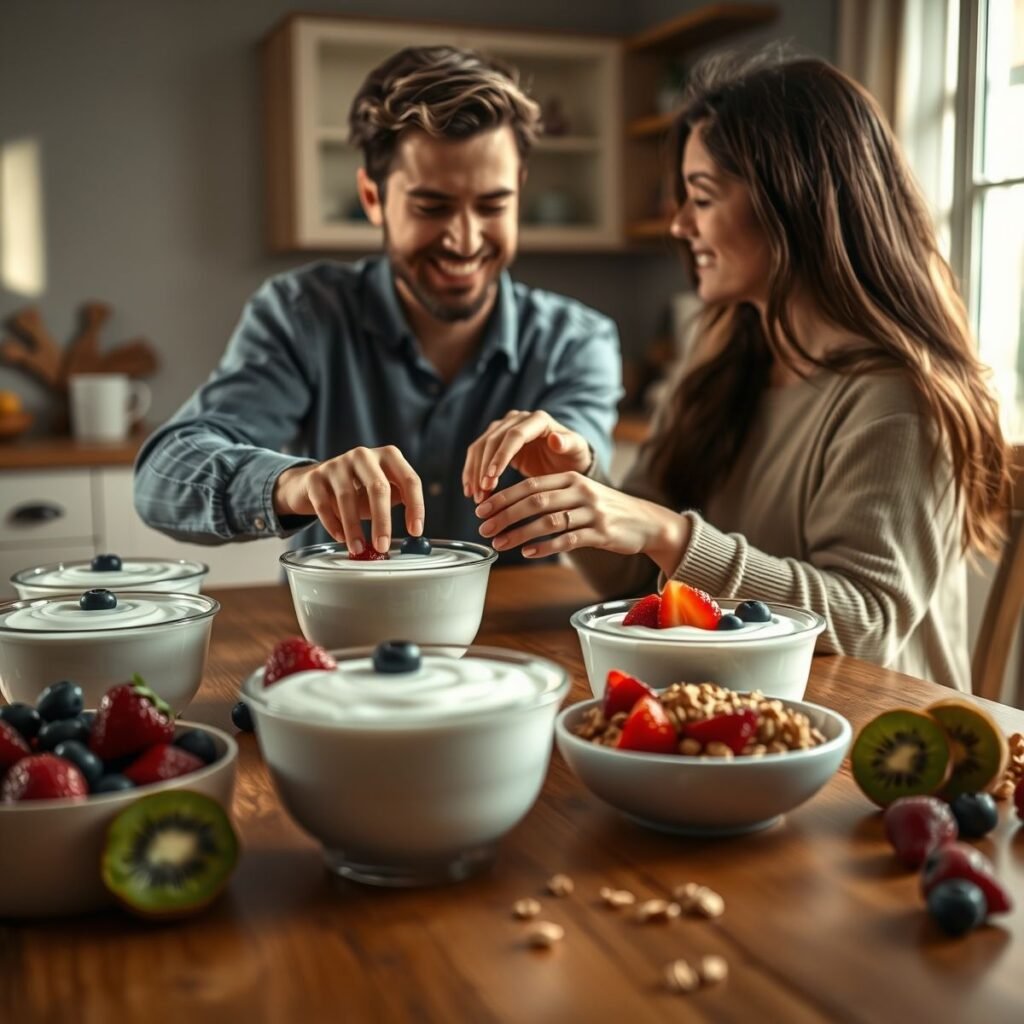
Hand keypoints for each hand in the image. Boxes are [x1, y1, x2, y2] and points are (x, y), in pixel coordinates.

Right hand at [273, 446, 424, 554]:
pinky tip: (341, 538)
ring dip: (354, 528)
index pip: (409, 479)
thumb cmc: (357, 490)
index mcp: (389, 456)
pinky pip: (324, 504)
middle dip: (382, 521)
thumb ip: (398, 501)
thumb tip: (414, 529)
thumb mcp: (383, 493)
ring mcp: (338, 464)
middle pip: (378, 487)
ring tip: (358, 548)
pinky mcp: (315, 477)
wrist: (315, 483)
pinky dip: (333, 524)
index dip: (415, 506)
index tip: (415, 531)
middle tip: (382, 546)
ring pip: (347, 497)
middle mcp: (364, 455)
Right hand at [462, 410, 590, 501]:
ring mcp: (504, 427)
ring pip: (481, 447)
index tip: (491, 478)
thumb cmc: (573, 456)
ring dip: (475, 472)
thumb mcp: (576, 452)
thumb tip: (556, 439)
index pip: (514, 436)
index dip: (501, 456)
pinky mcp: (496, 439)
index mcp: (538, 420)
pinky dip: (472, 472)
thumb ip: (568, 444)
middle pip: (493, 440)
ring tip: (476, 497)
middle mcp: (518, 419)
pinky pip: (478, 454)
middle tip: (482, 494)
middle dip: (484, 468)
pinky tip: (470, 491)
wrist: (565, 459)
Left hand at [475, 472, 688, 572]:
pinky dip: (545, 546)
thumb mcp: (579, 493)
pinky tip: (528, 552)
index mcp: (571, 478)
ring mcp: (592, 512)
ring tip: (499, 543)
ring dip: (519, 533)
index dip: (503, 497)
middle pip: (535, 501)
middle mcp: (581, 491)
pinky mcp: (601, 533)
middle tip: (483, 528)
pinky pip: (568, 540)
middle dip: (505, 515)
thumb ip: (550, 495)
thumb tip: (511, 506)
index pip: (530, 484)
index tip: (481, 509)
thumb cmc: (605, 509)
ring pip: (548, 521)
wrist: (647, 521)